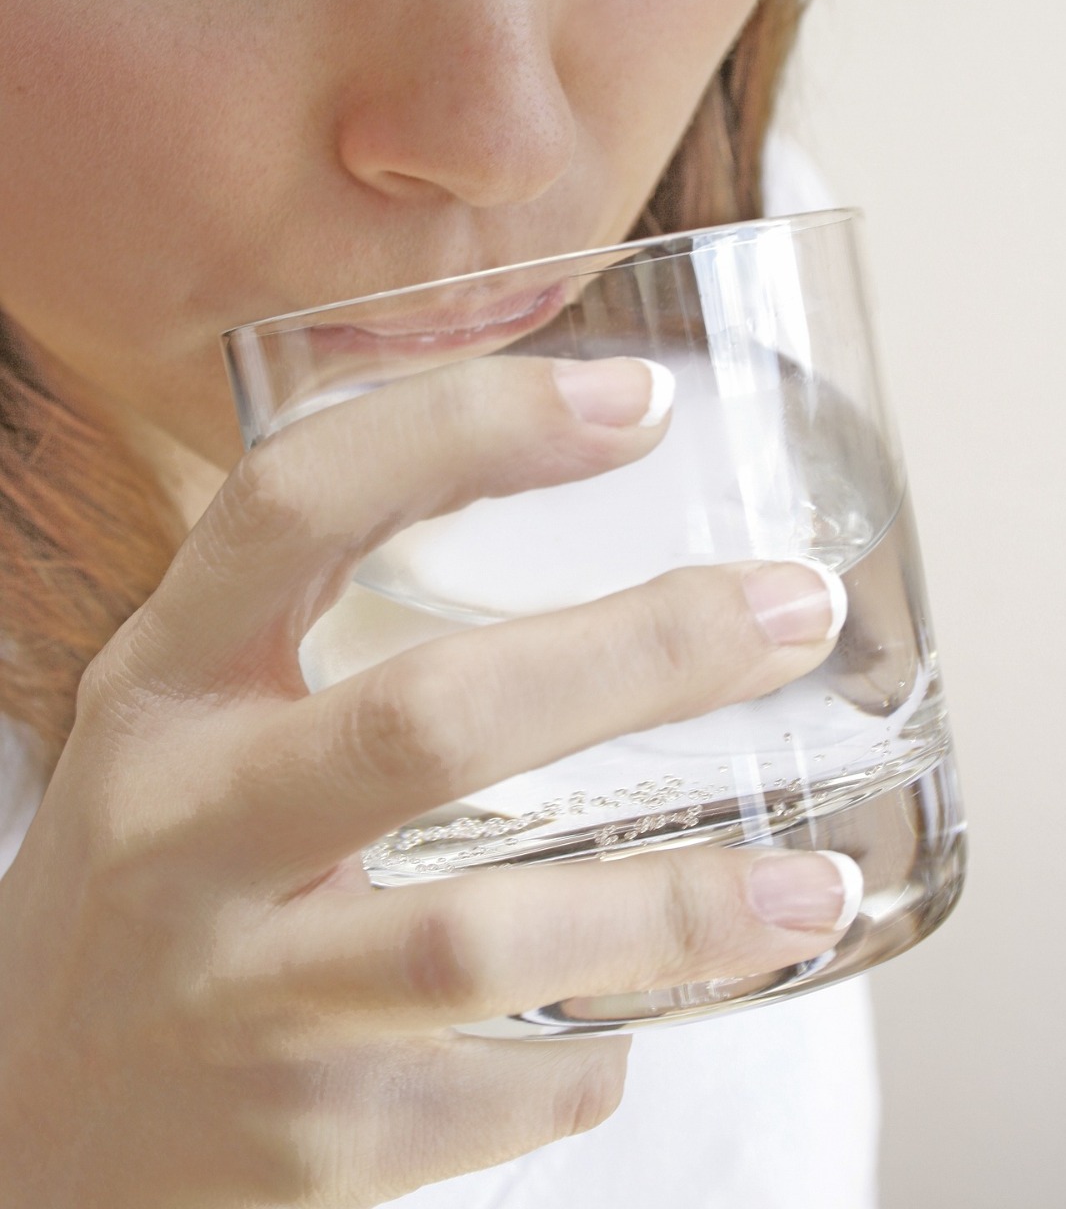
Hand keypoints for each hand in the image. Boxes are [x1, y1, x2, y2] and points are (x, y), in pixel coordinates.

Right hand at [0, 356, 853, 1208]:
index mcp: (168, 684)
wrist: (31, 1113)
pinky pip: (495, 1094)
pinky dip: (591, 1051)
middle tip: (794, 609)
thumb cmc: (164, 865)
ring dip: (678, 908)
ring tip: (814, 885)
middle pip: (428, 719)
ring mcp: (236, 994)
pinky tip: (629, 1019)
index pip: (296, 506)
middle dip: (642, 653)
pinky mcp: (298, 1141)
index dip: (468, 433)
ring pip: (480, 938)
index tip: (636, 404)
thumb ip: (332, 623)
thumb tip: (592, 557)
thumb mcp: (195, 716)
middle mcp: (185, 826)